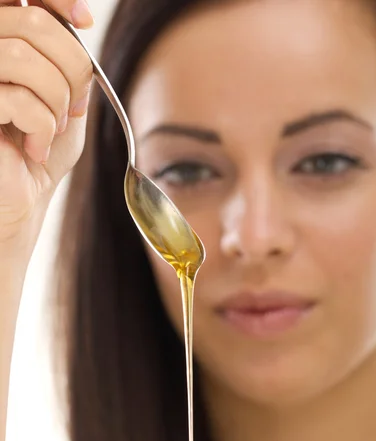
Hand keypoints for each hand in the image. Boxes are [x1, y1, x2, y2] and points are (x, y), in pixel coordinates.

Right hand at [0, 0, 93, 251]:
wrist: (20, 203)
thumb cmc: (38, 152)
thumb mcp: (63, 99)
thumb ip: (65, 59)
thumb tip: (76, 22)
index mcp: (1, 43)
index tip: (85, 19)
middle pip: (32, 20)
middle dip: (72, 66)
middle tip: (74, 104)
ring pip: (23, 55)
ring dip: (57, 98)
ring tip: (52, 128)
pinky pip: (16, 97)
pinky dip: (42, 126)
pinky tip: (35, 149)